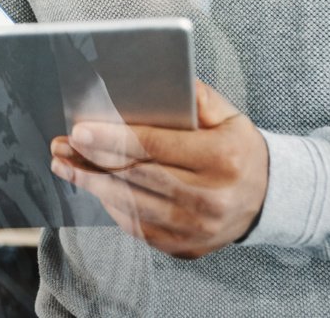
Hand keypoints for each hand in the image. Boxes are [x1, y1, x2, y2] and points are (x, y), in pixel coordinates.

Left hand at [50, 79, 267, 258]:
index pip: (154, 147)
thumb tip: (149, 83)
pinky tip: (94, 187)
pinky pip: (138, 227)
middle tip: (61, 145)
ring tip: (65, 166)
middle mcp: (210, 199)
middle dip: (92, 160)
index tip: (79, 131)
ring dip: (92, 184)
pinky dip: (111, 206)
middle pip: (137, 177)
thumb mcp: (226, 114)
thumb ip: (192, 97)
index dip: (112, 139)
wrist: (268, 197)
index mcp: (220, 159)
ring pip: (132, 205)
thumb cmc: (238, 148)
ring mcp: (197, 229)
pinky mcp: (185, 246)